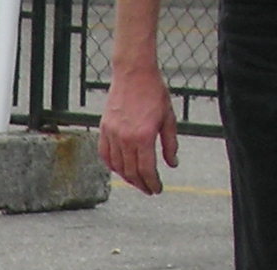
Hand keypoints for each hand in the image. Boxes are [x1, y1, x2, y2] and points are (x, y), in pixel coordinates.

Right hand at [98, 67, 177, 196]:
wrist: (134, 73)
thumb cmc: (154, 92)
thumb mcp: (168, 118)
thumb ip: (170, 143)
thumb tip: (172, 164)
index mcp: (144, 136)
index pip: (147, 169)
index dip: (152, 183)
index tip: (157, 189)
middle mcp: (126, 138)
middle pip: (131, 172)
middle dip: (141, 184)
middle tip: (149, 190)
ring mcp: (112, 135)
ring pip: (117, 167)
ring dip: (127, 177)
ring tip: (137, 181)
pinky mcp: (104, 130)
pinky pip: (105, 155)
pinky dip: (112, 166)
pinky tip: (120, 169)